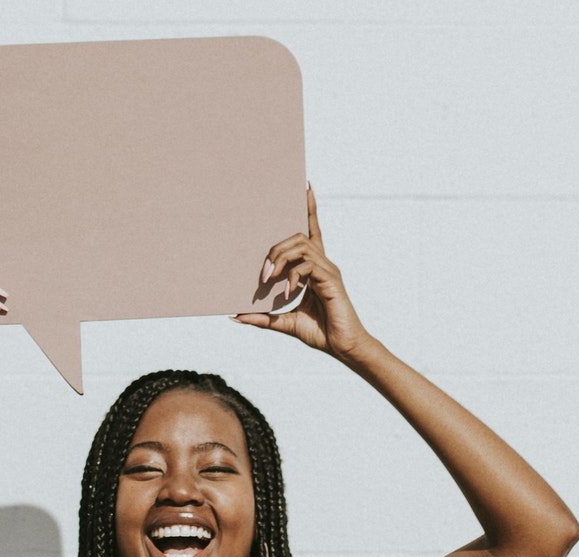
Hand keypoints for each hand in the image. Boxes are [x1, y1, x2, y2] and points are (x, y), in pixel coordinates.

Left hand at [235, 185, 372, 361]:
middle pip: (298, 236)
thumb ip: (262, 317)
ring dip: (280, 258)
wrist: (343, 347)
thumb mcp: (284, 323)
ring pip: (302, 245)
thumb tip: (235, 315)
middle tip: (262, 273)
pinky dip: (294, 276)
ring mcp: (328, 271)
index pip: (311, 230)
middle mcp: (323, 264)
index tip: (304, 186)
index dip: (309, 208)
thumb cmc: (320, 332)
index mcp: (314, 269)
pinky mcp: (331, 281)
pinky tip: (287, 292)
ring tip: (269, 278)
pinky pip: (309, 266)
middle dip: (275, 248)